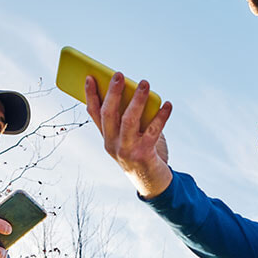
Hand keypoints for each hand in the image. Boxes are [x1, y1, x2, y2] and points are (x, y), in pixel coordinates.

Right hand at [85, 73, 172, 198]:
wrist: (151, 182)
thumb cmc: (140, 152)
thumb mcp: (129, 136)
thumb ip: (129, 118)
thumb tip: (136, 91)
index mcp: (106, 138)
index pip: (94, 114)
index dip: (90, 95)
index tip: (90, 77)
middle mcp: (112, 144)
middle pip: (109, 114)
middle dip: (113, 93)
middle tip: (119, 75)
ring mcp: (127, 150)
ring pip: (129, 120)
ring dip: (137, 100)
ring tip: (144, 83)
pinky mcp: (144, 154)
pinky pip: (153, 130)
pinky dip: (161, 116)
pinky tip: (167, 104)